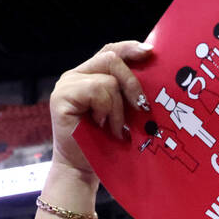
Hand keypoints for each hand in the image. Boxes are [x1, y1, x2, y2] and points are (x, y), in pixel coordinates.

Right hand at [49, 41, 152, 175]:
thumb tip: (156, 75)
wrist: (84, 169)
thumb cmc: (106, 145)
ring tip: (114, 129)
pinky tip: (102, 126)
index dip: (130, 49)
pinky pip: (97, 90)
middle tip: (141, 107)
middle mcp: (76, 76)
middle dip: (133, 83)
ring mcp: (67, 85)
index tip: (150, 53)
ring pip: (108, 80)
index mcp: (90, 76)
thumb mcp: (123, 114)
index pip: (111, 52)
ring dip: (118, 109)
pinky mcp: (62, 96)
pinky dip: (106, 110)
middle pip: (111, 59)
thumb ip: (129, 93)